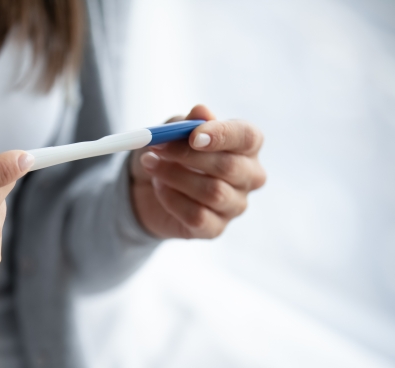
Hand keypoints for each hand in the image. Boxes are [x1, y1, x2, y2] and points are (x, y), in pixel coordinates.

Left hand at [130, 105, 265, 238]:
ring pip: (213, 192)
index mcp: (246, 146)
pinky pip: (197, 215)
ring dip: (174, 176)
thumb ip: (188, 122)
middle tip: (157, 147)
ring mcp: (235, 205)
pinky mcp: (215, 228)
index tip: (193, 136)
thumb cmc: (169, 154)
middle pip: (229, 167)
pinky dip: (171, 199)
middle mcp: (249, 176)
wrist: (145, 188)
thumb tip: (201, 111)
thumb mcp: (173, 131)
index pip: (248, 137)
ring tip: (151, 165)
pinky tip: (159, 188)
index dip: (223, 135)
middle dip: (188, 156)